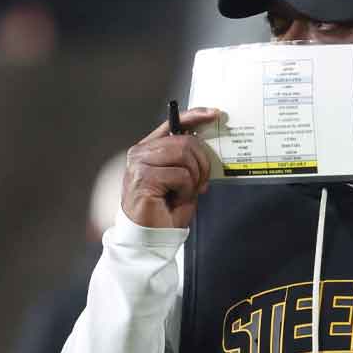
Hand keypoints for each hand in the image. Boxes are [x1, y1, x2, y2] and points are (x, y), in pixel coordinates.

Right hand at [121, 107, 221, 228]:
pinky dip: (186, 190)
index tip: (214, 114)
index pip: (173, 124)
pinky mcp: (143, 177)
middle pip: (185, 141)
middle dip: (202, 163)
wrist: (148, 238)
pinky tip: (176, 199)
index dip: (195, 116)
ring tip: (185, 192)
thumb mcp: (182, 181)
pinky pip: (180, 175)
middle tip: (202, 183)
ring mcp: (139, 164)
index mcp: (148, 149)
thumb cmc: (162, 212)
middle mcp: (140, 153)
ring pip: (184, 155)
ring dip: (193, 178)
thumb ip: (188, 161)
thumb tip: (205, 147)